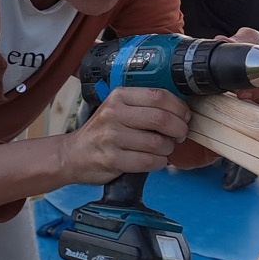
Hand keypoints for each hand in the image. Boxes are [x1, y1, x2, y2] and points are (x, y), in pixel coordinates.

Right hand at [61, 87, 190, 184]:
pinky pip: (148, 162)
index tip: (184, 116)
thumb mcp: (118, 108)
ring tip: (164, 149)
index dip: (179, 108)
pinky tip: (156, 160)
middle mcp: (114, 114)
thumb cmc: (103, 131)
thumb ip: (144, 106)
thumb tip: (181, 111)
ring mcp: (111, 137)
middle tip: (180, 135)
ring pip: (157, 143)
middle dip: (179, 129)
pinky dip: (159, 163)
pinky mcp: (112, 159)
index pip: (159, 96)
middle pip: (161, 118)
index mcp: (119, 97)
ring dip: (168, 149)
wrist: (74, 154)